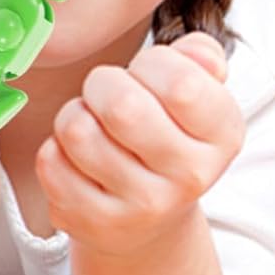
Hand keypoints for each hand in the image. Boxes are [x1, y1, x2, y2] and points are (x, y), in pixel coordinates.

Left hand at [37, 31, 245, 257]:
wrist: (152, 219)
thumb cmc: (169, 136)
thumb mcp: (199, 94)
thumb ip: (200, 57)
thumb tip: (195, 51)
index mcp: (223, 136)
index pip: (181, 83)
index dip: (152, 62)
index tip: (148, 72)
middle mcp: (190, 177)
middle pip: (122, 105)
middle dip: (102, 83)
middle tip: (107, 92)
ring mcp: (142, 206)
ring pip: (78, 130)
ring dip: (75, 115)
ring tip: (93, 124)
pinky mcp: (95, 223)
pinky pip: (51, 162)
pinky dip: (56, 149)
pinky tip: (78, 158)